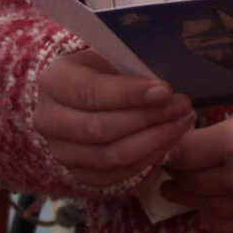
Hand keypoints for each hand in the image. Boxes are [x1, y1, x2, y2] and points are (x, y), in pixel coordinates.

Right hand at [33, 51, 193, 188]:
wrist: (79, 96)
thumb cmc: (101, 71)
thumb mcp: (109, 57)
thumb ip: (131, 68)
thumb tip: (167, 86)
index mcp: (54, 81)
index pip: (90, 92)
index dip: (129, 94)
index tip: (166, 91)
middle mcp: (48, 120)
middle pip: (99, 129)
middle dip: (147, 119)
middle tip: (183, 108)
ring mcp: (60, 151)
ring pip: (109, 157)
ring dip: (152, 142)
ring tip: (182, 125)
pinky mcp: (77, 173)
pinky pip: (114, 175)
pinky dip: (145, 161)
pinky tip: (169, 144)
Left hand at [159, 90, 232, 232]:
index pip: (184, 148)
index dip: (172, 143)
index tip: (169, 138)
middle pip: (188, 179)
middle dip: (174, 171)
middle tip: (167, 165)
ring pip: (204, 206)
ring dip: (187, 197)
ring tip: (175, 191)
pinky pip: (229, 228)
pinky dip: (212, 221)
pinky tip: (206, 216)